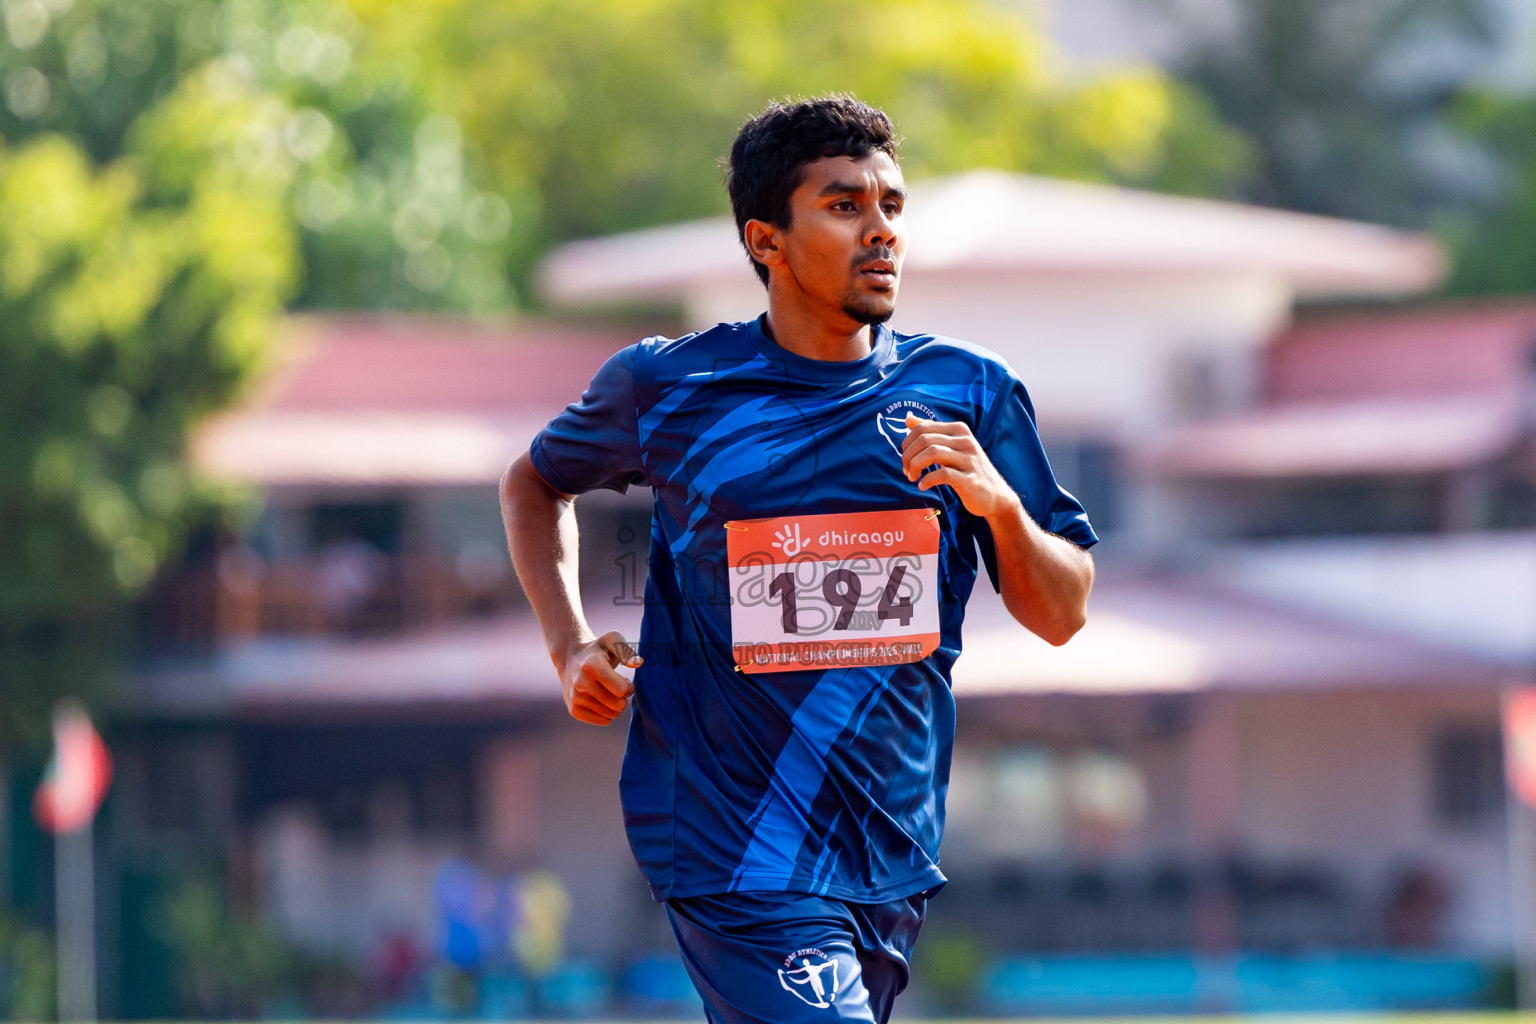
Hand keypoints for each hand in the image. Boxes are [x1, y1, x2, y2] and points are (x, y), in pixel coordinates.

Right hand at [558, 630, 641, 725]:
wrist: (571, 659)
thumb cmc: (598, 650)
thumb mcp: (612, 640)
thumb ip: (626, 650)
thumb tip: (638, 662)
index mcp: (591, 665)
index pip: (621, 689)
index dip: (629, 686)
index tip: (625, 680)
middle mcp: (580, 683)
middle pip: (618, 704)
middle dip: (623, 697)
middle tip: (617, 687)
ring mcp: (575, 698)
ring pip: (611, 715)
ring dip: (615, 706)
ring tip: (608, 692)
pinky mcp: (573, 710)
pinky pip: (602, 721)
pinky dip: (607, 714)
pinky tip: (602, 701)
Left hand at [901, 413, 1021, 518]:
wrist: (995, 495)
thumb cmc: (968, 470)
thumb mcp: (951, 447)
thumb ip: (931, 432)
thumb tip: (908, 418)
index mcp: (959, 429)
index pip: (923, 427)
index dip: (907, 443)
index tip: (906, 458)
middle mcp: (966, 440)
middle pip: (925, 439)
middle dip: (908, 456)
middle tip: (907, 470)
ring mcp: (969, 459)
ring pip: (932, 453)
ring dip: (915, 466)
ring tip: (912, 477)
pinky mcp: (970, 479)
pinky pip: (943, 474)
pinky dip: (927, 480)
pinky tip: (923, 486)